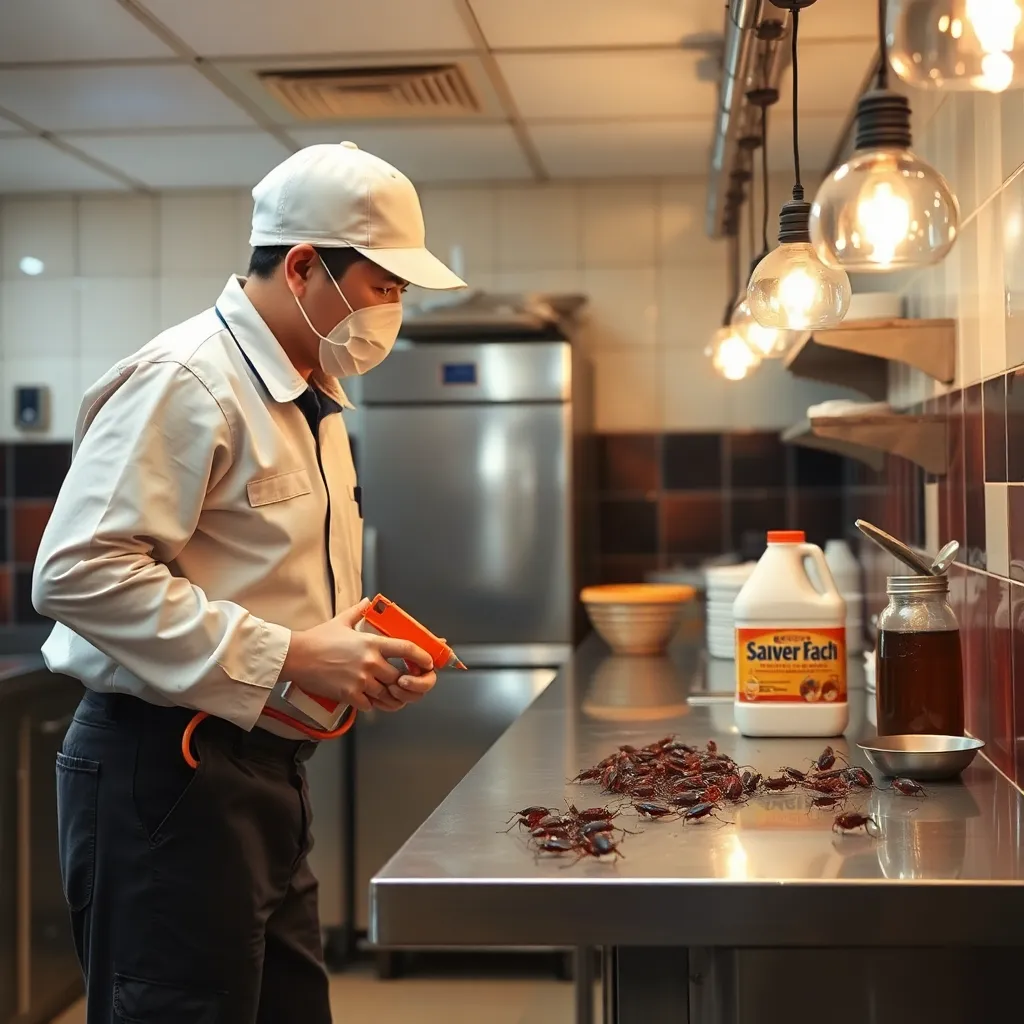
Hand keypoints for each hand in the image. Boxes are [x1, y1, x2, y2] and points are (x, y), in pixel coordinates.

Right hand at [282, 599, 433, 712]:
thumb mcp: (341, 620)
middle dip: (403, 681)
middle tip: (402, 682)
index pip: (406, 648)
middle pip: (399, 677)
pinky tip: (368, 698)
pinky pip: (370, 705)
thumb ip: (358, 611)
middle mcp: (369, 662)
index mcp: (371, 643)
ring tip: (388, 693)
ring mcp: (360, 680)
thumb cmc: (317, 639)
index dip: (422, 657)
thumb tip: (368, 601)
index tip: (428, 662)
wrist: (296, 656)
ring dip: (390, 696)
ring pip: (387, 694)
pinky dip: (372, 704)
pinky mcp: (349, 694)